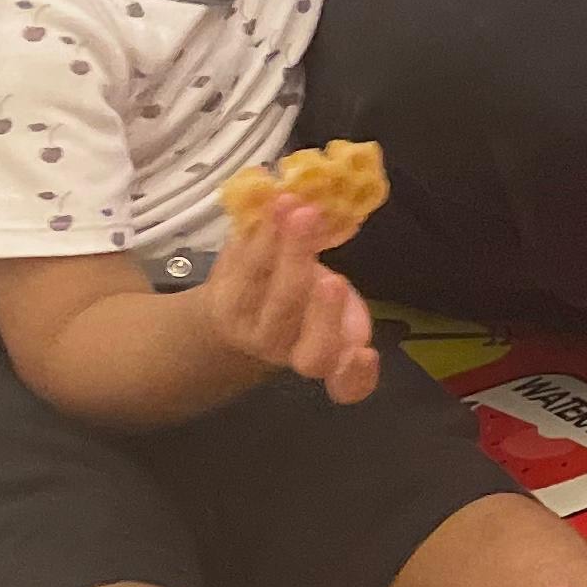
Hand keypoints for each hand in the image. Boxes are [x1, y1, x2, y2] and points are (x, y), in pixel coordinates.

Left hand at [197, 196, 379, 402]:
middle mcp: (285, 350)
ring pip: (273, 298)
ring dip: (288, 251)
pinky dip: (264, 231)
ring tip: (302, 212)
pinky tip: (276, 201)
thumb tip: (358, 306)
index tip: (366, 352)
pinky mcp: (221, 296)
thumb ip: (350, 310)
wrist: (234, 312)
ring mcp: (249, 326)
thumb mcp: (335, 311)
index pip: (346, 385)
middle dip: (323, 314)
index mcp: (325, 353)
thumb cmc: (302, 308)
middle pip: (307, 347)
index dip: (357, 376)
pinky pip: (244, 264)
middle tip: (334, 280)